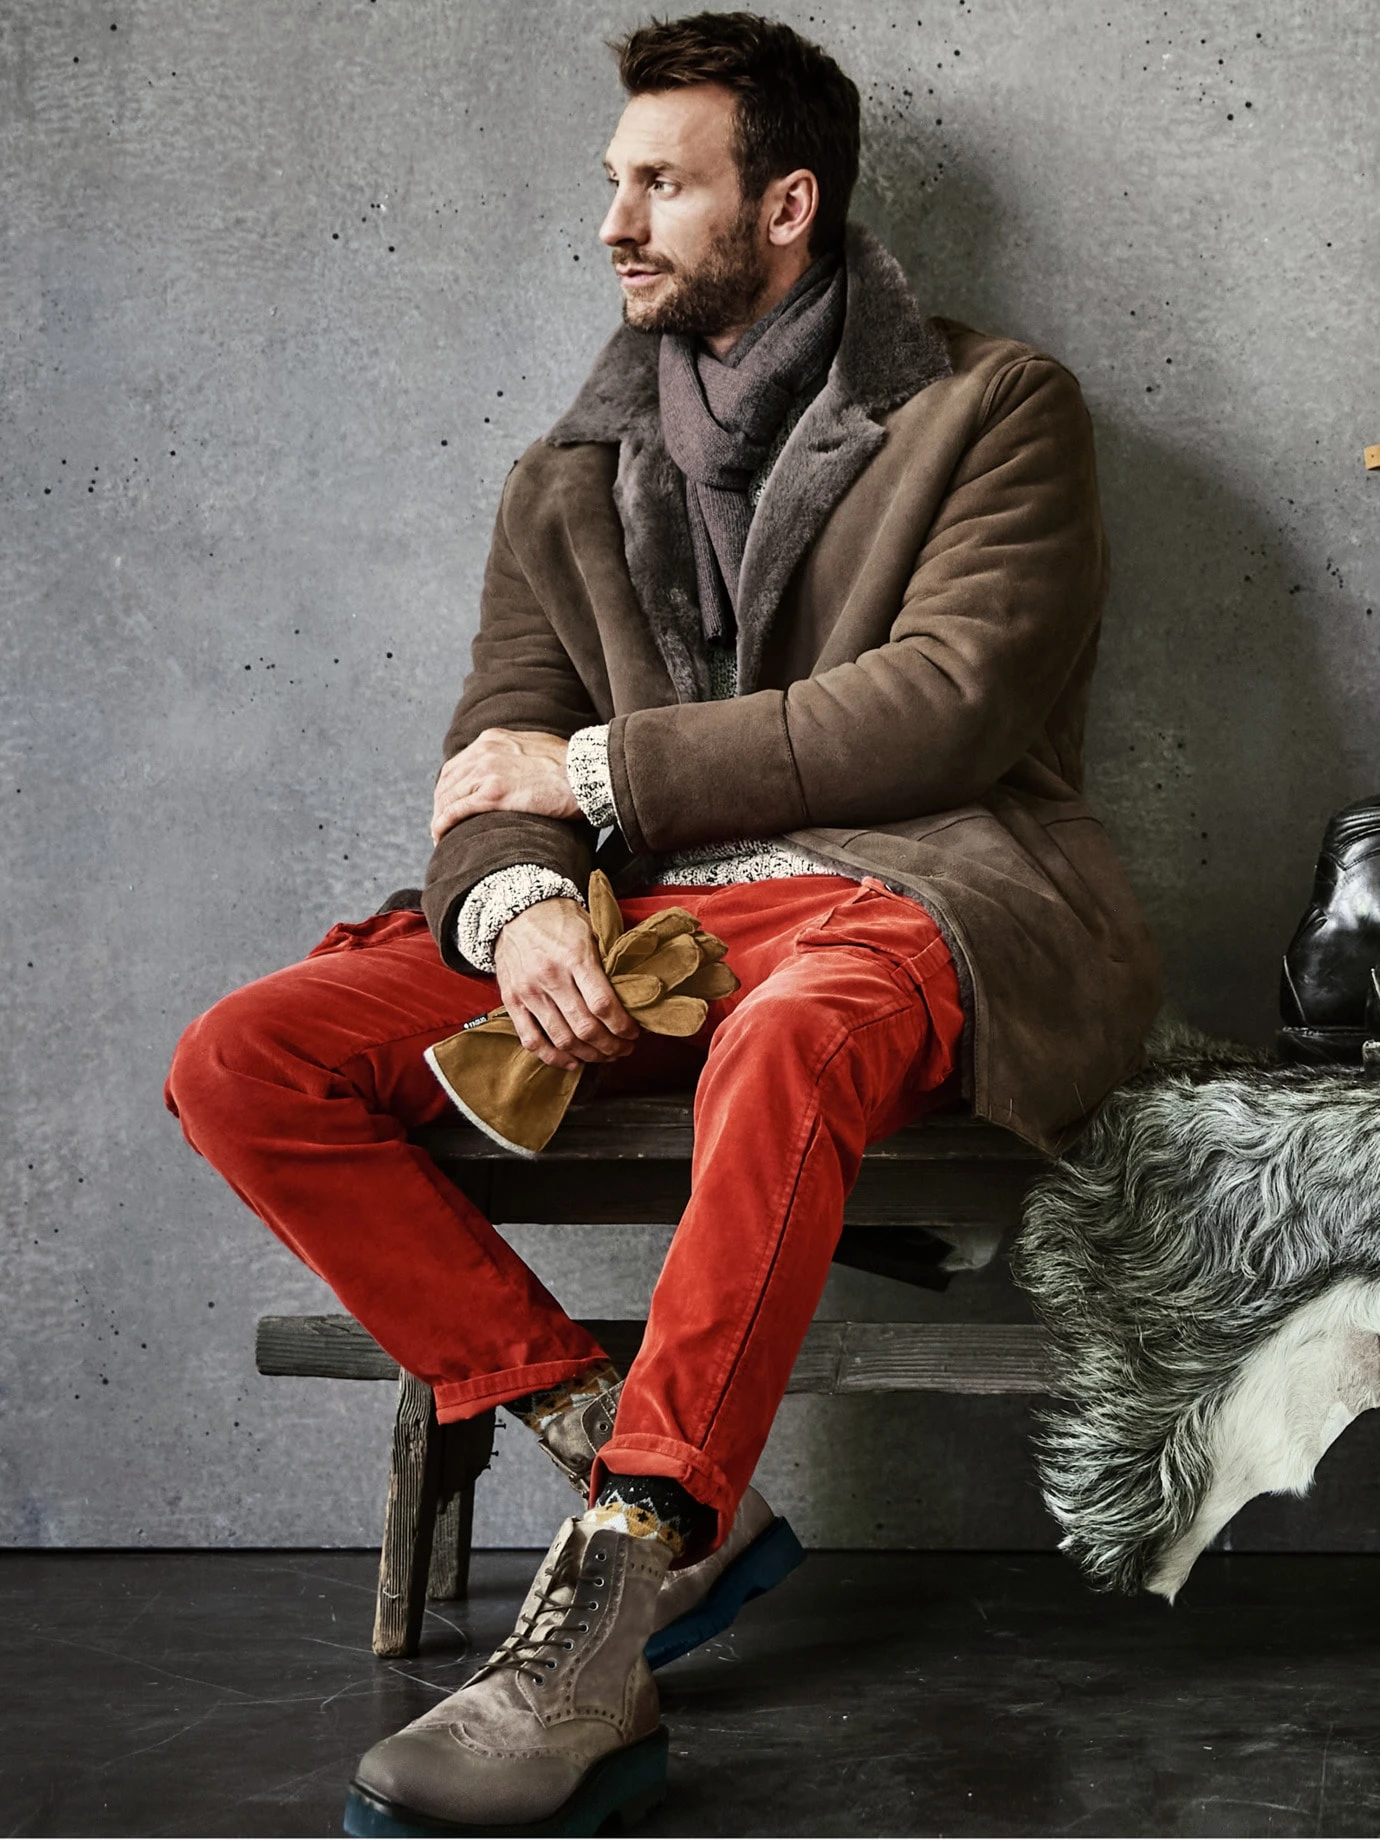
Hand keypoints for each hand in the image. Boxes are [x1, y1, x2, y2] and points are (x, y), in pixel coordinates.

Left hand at [431, 729, 577, 844]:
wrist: (586, 774)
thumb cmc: (571, 767)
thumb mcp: (536, 748)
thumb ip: (517, 755)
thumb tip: (514, 771)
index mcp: (493, 739)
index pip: (458, 763)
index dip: (450, 786)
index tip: (451, 802)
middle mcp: (484, 751)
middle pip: (447, 780)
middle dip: (440, 803)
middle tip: (441, 823)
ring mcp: (487, 771)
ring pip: (447, 796)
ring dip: (439, 817)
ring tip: (439, 835)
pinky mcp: (493, 794)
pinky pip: (456, 811)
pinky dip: (443, 824)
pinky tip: (439, 836)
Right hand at [493, 899, 639, 1071]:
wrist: (515, 909)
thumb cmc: (559, 919)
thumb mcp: (591, 929)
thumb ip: (609, 961)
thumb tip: (635, 994)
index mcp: (575, 957)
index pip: (603, 1004)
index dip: (623, 1026)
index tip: (634, 1033)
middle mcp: (550, 977)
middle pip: (585, 1028)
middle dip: (611, 1046)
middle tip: (624, 1048)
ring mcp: (529, 992)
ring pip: (562, 1039)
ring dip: (588, 1055)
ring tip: (604, 1056)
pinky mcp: (512, 1001)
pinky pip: (531, 1040)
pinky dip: (553, 1057)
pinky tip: (572, 1061)